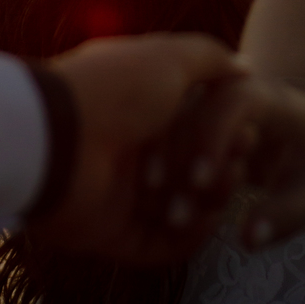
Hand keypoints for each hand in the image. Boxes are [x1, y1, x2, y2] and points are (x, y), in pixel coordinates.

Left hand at [34, 34, 249, 264]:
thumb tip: (244, 68)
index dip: (221, 135)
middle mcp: (128, 148)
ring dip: (205, 206)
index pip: (192, 126)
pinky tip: (207, 226)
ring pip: (177, 209)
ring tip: (220, 199)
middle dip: (218, 173)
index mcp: (137, 106)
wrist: (57, 141)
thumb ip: (209, 59)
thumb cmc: (114, 91)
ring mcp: (118, 193)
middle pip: (187, 170)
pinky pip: (158, 245)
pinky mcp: (111, 232)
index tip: (247, 138)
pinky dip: (185, 241)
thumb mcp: (168, 58)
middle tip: (237, 171)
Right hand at [138, 74, 304, 251]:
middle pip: (192, 111)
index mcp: (268, 97)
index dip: (214, 136)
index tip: (201, 183)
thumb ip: (286, 213)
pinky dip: (156, 165)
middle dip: (180, 162)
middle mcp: (229, 89)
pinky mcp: (188, 114)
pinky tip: (159, 205)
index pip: (234, 102)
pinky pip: (162, 132)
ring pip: (170, 120)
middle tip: (177, 217)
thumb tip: (247, 240)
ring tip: (168, 217)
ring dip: (163, 167)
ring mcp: (204, 98)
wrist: (303, 123)